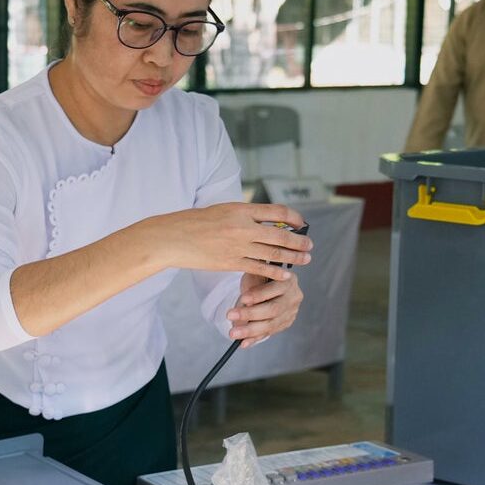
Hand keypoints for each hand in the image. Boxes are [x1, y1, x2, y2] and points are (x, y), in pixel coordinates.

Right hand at [144, 203, 311, 280]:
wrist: (175, 237)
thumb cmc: (196, 222)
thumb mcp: (223, 210)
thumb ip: (245, 215)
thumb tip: (268, 221)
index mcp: (241, 209)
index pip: (276, 211)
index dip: (293, 217)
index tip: (301, 223)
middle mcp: (243, 227)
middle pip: (279, 234)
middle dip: (298, 241)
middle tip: (310, 245)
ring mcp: (238, 246)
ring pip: (273, 253)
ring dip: (292, 257)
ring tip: (305, 259)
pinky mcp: (231, 263)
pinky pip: (259, 268)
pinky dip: (275, 272)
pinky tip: (285, 274)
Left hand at [227, 272, 302, 347]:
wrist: (268, 285)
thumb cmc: (260, 278)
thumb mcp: (256, 274)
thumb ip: (253, 287)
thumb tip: (248, 304)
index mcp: (288, 280)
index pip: (274, 289)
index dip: (258, 295)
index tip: (243, 299)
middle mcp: (293, 297)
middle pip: (273, 309)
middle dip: (251, 314)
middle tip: (230, 315)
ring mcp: (291, 312)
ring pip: (271, 325)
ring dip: (250, 330)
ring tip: (233, 333)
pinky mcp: (285, 324)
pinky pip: (268, 333)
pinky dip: (254, 338)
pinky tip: (244, 342)